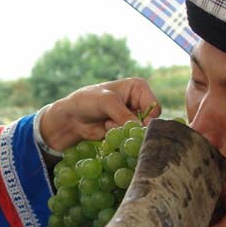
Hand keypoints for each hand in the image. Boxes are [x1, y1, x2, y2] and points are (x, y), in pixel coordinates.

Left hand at [39, 78, 159, 152]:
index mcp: (138, 88)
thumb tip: (139, 129)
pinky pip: (129, 138)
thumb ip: (124, 115)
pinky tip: (105, 129)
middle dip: (133, 125)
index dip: (148, 118)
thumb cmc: (87, 101)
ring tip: (107, 123)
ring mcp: (131, 117)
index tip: (136, 124)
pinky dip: (119, 137)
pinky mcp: (124, 129)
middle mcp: (138, 102)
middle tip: (115, 122)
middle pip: (149, 121)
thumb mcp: (106, 102)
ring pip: (139, 132)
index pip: (155, 106)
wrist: (71, 117)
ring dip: (122, 131)